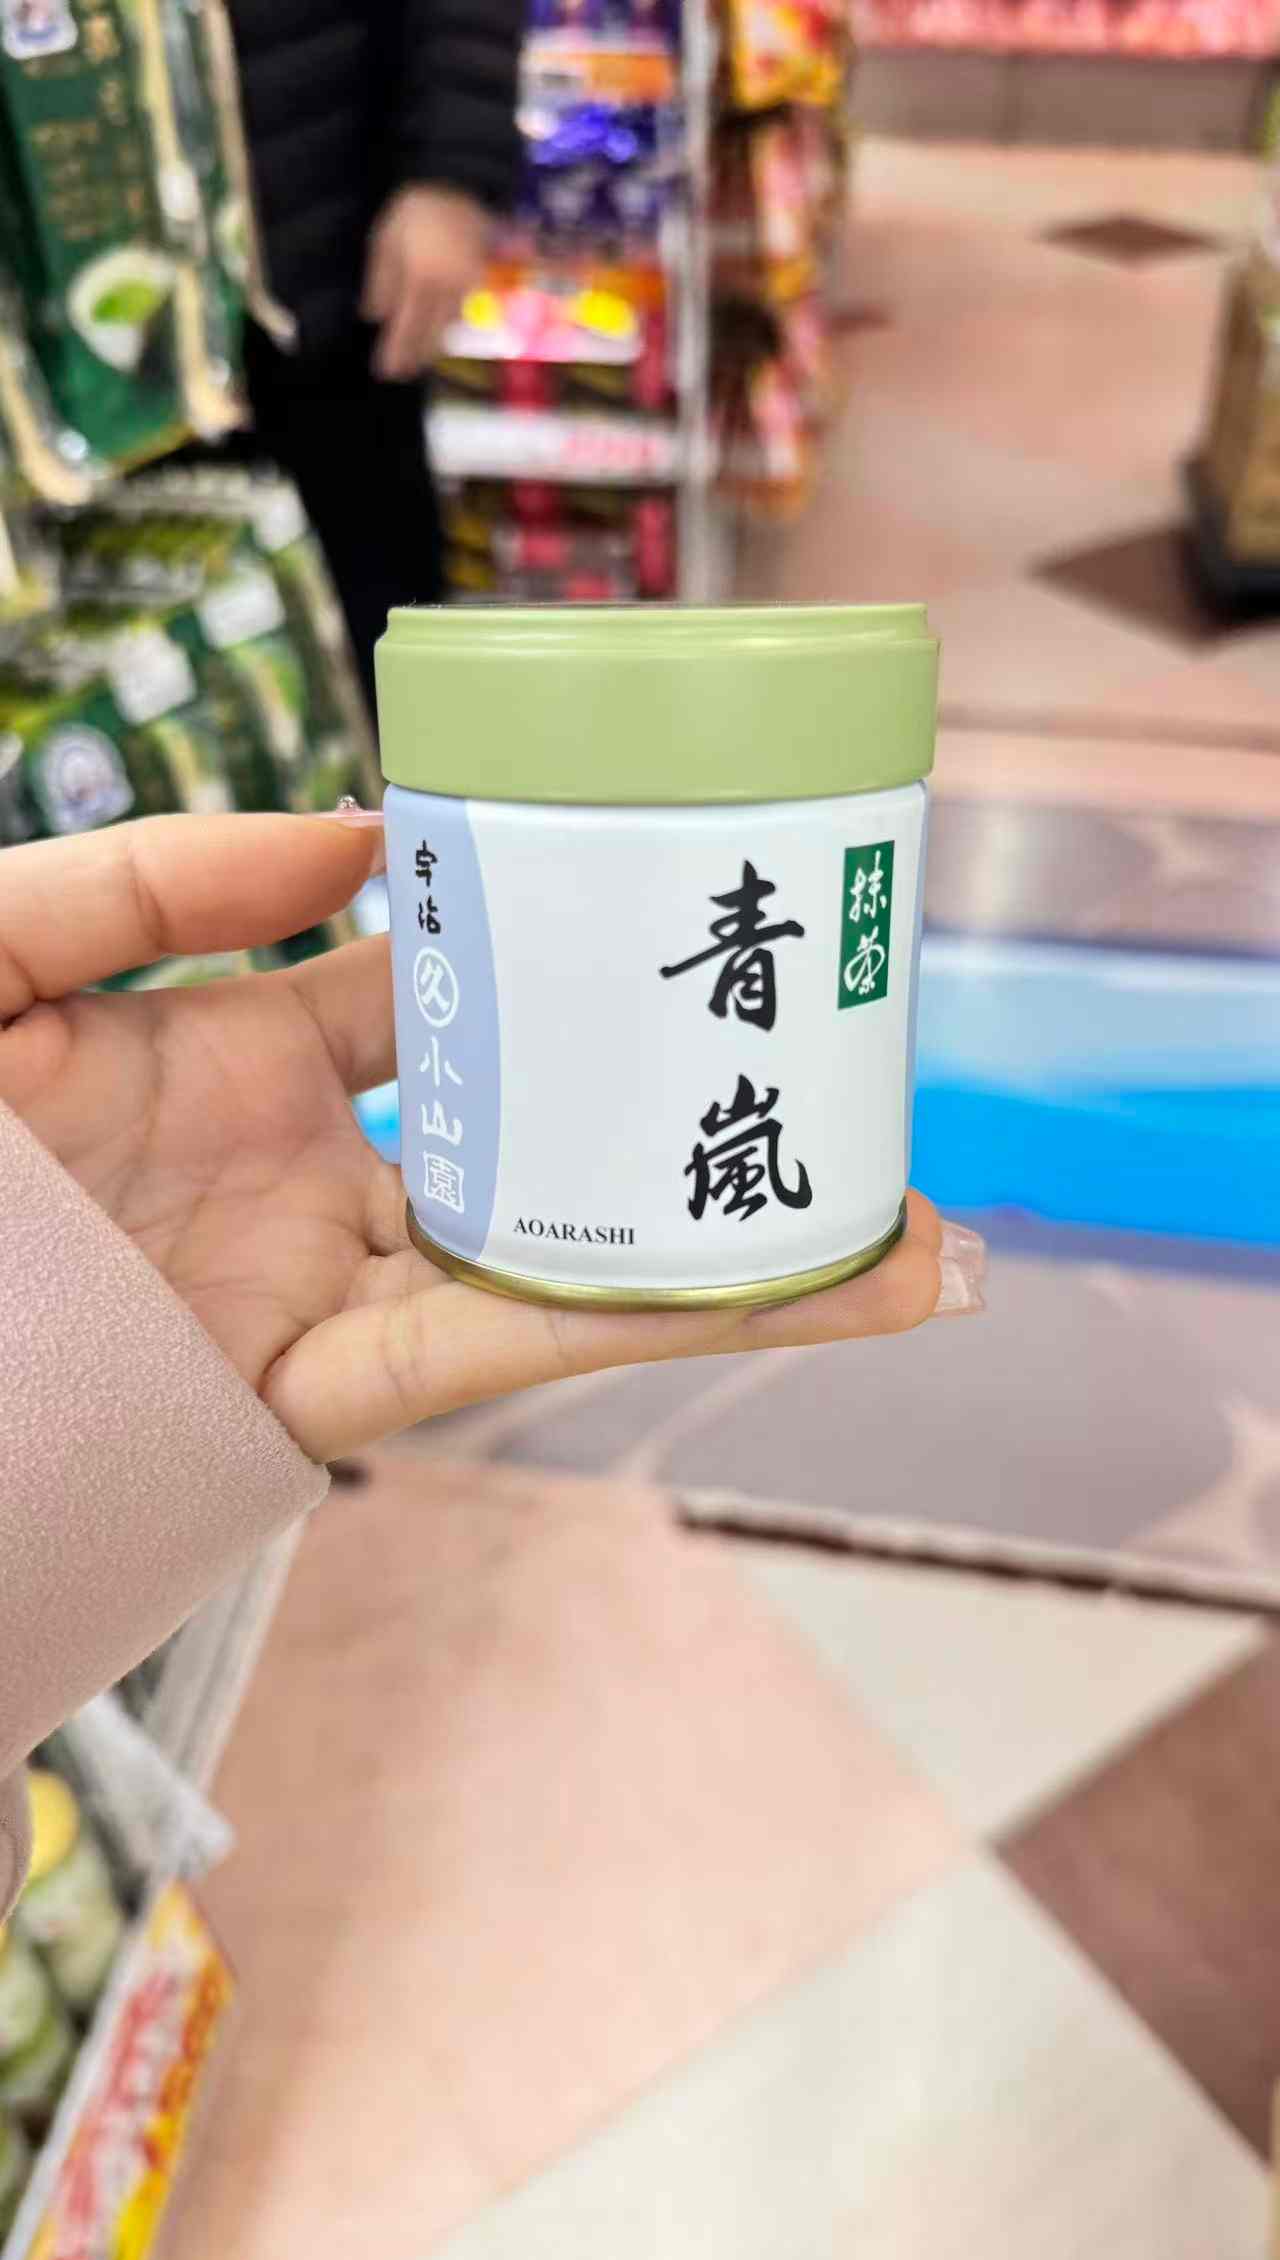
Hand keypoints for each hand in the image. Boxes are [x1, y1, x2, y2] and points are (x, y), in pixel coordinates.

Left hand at [0, 814, 979, 1462]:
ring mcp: (324, 1287)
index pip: (426, 992)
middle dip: (682, 1113)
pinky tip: (782, 1292)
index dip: (539, 942)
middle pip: (539, 1139)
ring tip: (902, 1236)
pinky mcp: (316, 1390)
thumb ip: (150, 878)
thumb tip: (358, 838)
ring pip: (562, 1264)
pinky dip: (643, 1319)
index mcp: (240, 1064)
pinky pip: (500, 1347)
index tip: (658, 888)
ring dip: (734, 1255)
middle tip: (826, 1064)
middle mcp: (308, 1180)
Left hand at [360, 185, 491, 380]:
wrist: (459, 182)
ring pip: (449, 328)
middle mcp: (448, 287)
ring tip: (416, 360)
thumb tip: (373, 317)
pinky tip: (436, 334)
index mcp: (421, 276)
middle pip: (432, 336)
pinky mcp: (481, 281)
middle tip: (400, 374)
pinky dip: (447, 328)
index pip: (407, 326)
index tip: (385, 371)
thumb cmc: (415, 210)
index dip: (397, 352)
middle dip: (415, 357)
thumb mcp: (386, 239)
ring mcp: (468, 285)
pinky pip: (462, 313)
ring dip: (431, 346)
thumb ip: (380, 280)